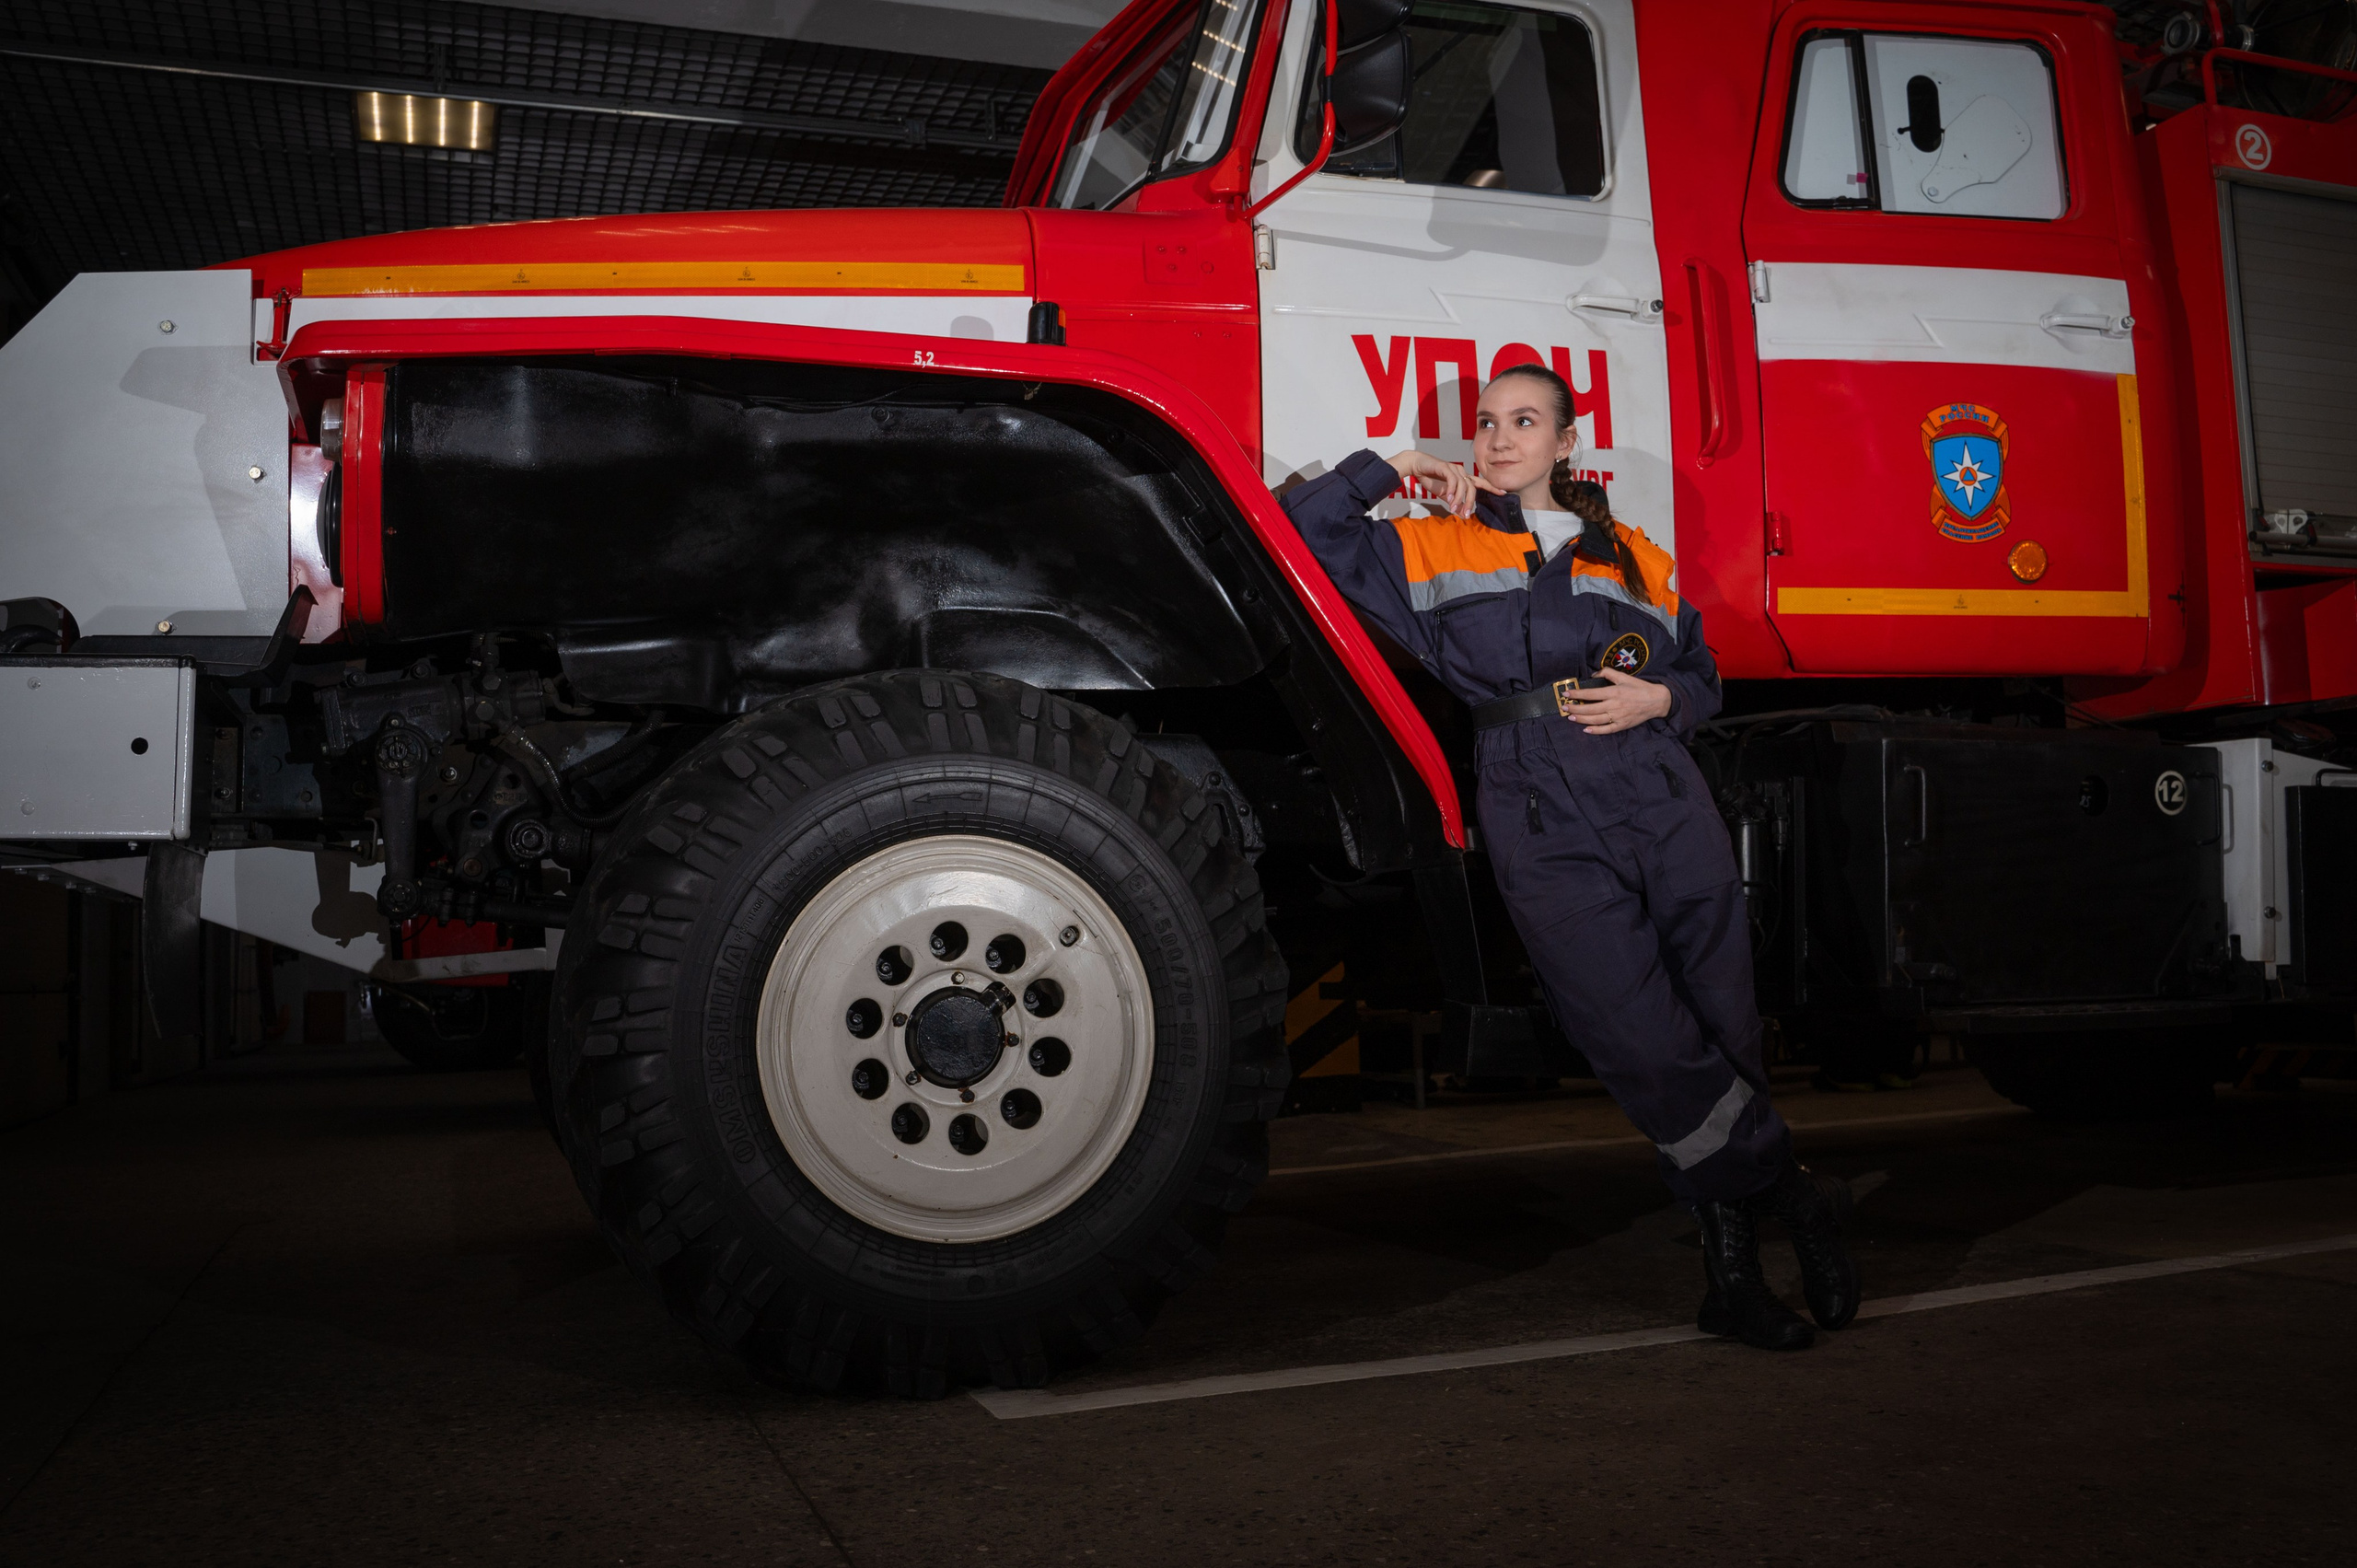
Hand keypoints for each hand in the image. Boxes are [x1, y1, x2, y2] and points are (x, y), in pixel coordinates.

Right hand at [1385, 450, 1503, 516]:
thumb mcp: (1443, 493)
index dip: (1492, 487)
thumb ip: (1453, 501)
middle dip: (1470, 502)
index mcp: (1462, 477)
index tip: (1503, 493)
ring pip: (1463, 485)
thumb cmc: (1429, 477)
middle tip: (1465, 515)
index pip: (1480, 483)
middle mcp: (1461, 471)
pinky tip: (1448, 499)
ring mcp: (1454, 468)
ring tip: (1454, 509)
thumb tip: (1460, 513)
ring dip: (1459, 499)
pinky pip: (1453, 480)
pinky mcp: (1445, 467)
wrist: (1416, 465)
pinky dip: (1452, 491)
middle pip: (1473, 488)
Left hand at [1561, 667, 1673, 733]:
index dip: (1577, 694)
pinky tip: (1586, 729)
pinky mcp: (1622, 725)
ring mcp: (1618, 717)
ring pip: (1595, 720)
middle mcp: (1614, 705)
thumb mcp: (1624, 676)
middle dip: (1575, 708)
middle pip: (1590, 708)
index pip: (1591, 693)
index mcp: (1614, 692)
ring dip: (1581, 719)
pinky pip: (1606, 730)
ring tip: (1570, 717)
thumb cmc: (1639, 687)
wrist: (1657, 701)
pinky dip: (1595, 731)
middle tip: (1564, 707)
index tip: (1566, 694)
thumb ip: (1607, 672)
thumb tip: (1593, 674)